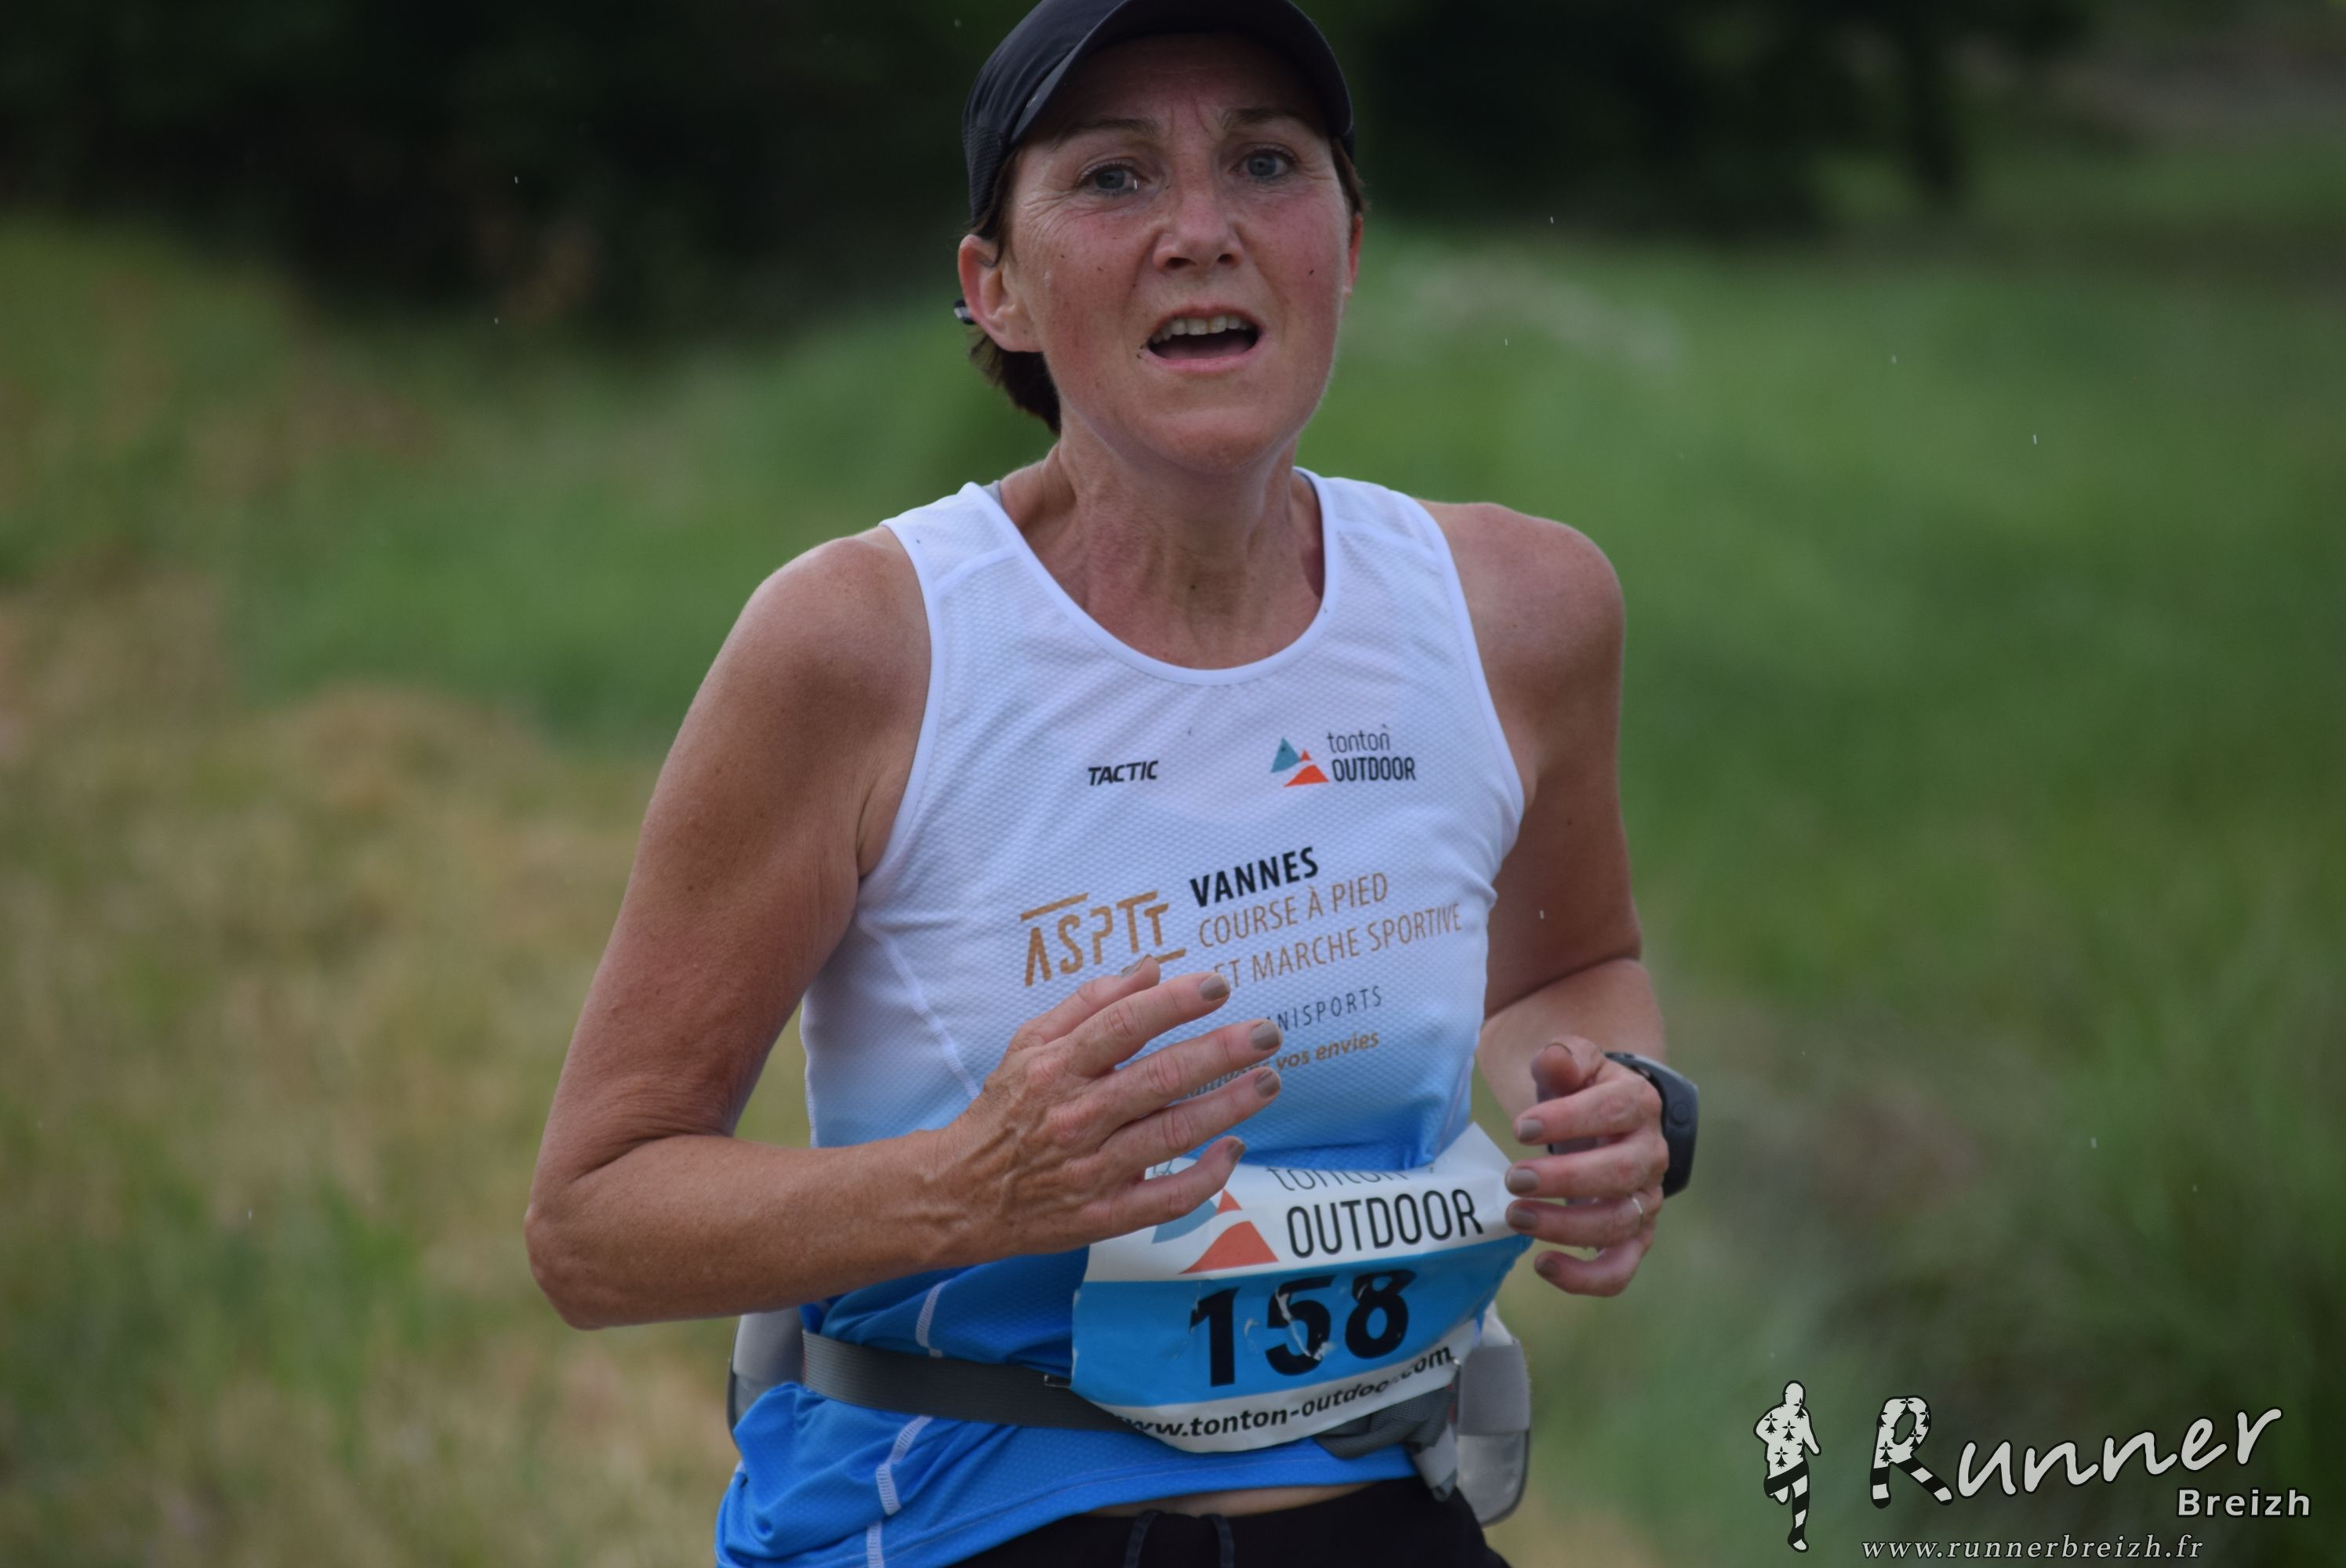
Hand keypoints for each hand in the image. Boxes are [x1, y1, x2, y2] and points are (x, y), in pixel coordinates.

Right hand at [935, 956, 1282, 1262]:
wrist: (960, 1194)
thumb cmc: (1005, 1110)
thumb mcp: (1029, 1043)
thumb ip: (1088, 1004)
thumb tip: (1150, 969)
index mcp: (1056, 1068)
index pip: (1123, 1025)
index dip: (1174, 1002)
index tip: (1218, 985)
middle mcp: (1075, 1116)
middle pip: (1159, 1077)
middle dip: (1220, 1052)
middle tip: (1267, 1034)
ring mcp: (1091, 1170)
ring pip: (1171, 1134)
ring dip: (1228, 1106)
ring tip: (1268, 1082)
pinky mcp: (1103, 1215)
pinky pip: (1165, 1198)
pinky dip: (1205, 1176)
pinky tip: (1235, 1148)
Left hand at [1502, 1036, 1666, 1295]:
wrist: (1601, 1118)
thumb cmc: (1579, 1090)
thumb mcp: (1571, 1063)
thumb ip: (1563, 1058)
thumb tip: (1555, 1060)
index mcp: (1638, 1104)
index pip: (1614, 1111)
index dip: (1568, 1120)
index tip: (1520, 1128)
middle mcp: (1650, 1154)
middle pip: (1620, 1173)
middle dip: (1565, 1180)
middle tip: (1514, 1178)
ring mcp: (1644, 1198)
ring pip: (1619, 1223)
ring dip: (1566, 1226)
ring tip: (1515, 1216)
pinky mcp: (1632, 1236)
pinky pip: (1619, 1268)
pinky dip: (1586, 1278)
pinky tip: (1542, 1265)